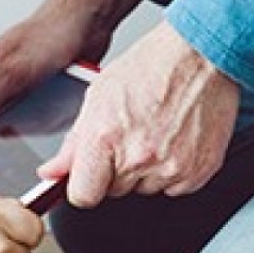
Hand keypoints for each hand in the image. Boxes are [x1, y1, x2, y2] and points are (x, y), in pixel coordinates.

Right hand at [0, 0, 167, 130]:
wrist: (89, 19)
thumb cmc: (50, 34)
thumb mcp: (12, 70)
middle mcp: (2, 81)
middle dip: (11, 127)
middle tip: (26, 124)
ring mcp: (24, 85)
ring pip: (22, 119)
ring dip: (35, 122)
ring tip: (48, 112)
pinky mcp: (45, 89)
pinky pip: (44, 113)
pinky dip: (52, 115)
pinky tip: (60, 110)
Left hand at [40, 21, 239, 206]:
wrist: (200, 56)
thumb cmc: (150, 67)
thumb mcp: (98, 97)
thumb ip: (74, 143)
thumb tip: (53, 172)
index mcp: (105, 138)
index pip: (83, 196)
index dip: (83, 186)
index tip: (88, 177)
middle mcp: (138, 157)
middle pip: (114, 191)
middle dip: (116, 170)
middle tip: (130, 135)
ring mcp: (171, 167)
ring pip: (145, 189)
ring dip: (146, 170)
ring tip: (155, 132)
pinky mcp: (198, 172)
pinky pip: (175, 188)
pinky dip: (173, 170)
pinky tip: (174, 140)